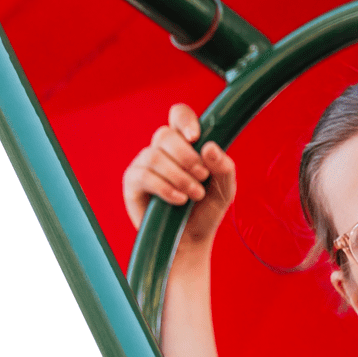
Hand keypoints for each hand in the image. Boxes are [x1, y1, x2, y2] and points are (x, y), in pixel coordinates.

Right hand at [122, 103, 236, 248]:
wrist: (191, 241)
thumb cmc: (206, 211)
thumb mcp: (225, 188)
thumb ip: (224, 167)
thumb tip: (209, 147)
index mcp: (183, 144)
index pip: (177, 115)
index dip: (184, 119)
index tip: (196, 137)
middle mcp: (161, 151)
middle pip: (164, 135)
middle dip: (187, 156)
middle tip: (202, 176)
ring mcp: (143, 166)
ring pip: (155, 156)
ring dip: (179, 176)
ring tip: (194, 194)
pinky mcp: (132, 185)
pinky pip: (144, 176)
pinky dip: (165, 188)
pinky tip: (178, 200)